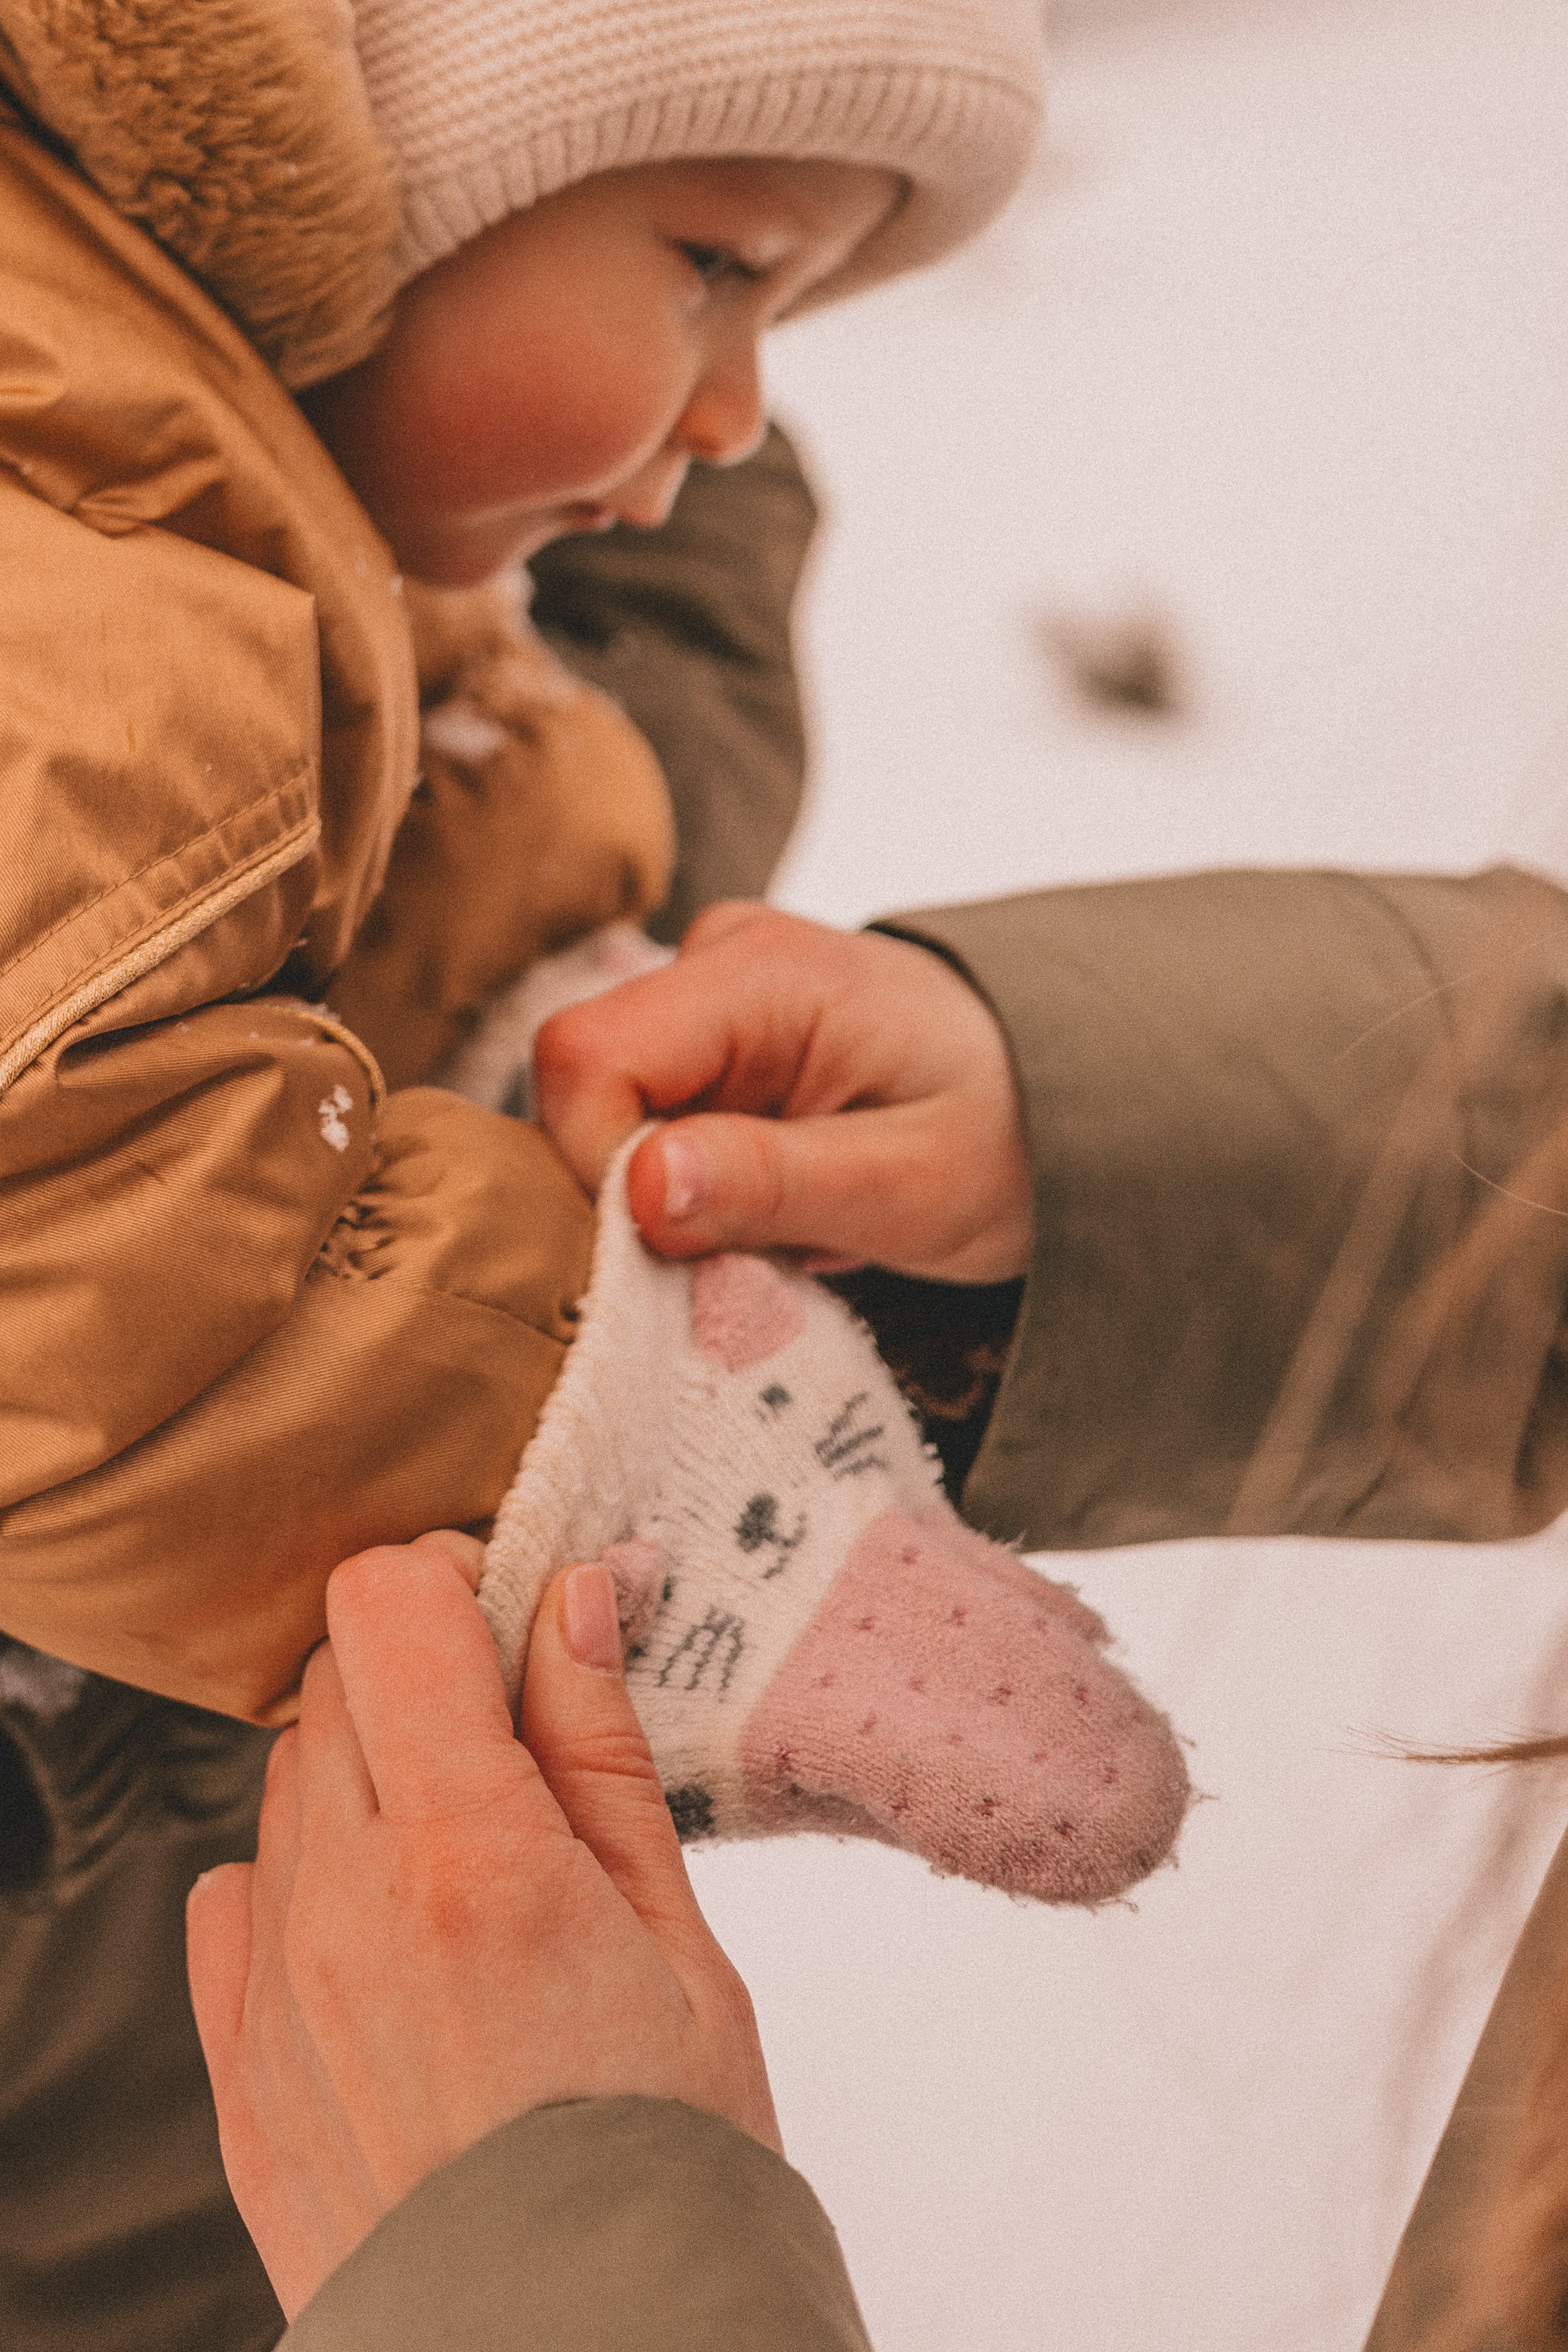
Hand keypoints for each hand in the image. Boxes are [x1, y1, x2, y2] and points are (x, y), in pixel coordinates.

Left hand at [186, 1531, 779, 2321]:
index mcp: (469, 1858)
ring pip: (287, 1782)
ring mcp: (272, 1993)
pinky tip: (387, 1929)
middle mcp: (343, 1909)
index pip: (391, 1607)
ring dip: (368, 1772)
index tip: (517, 1617)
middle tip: (514, 1734)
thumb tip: (573, 1598)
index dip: (457, 1580)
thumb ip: (602, 1755)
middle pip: (333, 1678)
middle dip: (423, 1667)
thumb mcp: (679, 1940)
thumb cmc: (663, 2156)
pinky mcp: (239, 2070)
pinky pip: (230, 1900)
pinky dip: (299, 1877)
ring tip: (469, 1857)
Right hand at [534, 903, 1031, 1281]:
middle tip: (756, 1248)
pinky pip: (650, 1123)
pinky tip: (778, 1202)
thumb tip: (641, 1186)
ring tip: (786, 1223)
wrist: (1071, 1101)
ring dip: (675, 1199)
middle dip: (640, 1195)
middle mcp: (719, 959)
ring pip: (611, 1117)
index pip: (586, 1060)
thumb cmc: (1013, 1135)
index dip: (604, 1170)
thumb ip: (778, 1182)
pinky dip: (697, 1187)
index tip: (692, 1246)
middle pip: (584, 1089)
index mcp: (762, 973)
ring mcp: (711, 993)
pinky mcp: (713, 1040)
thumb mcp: (914, 1185)